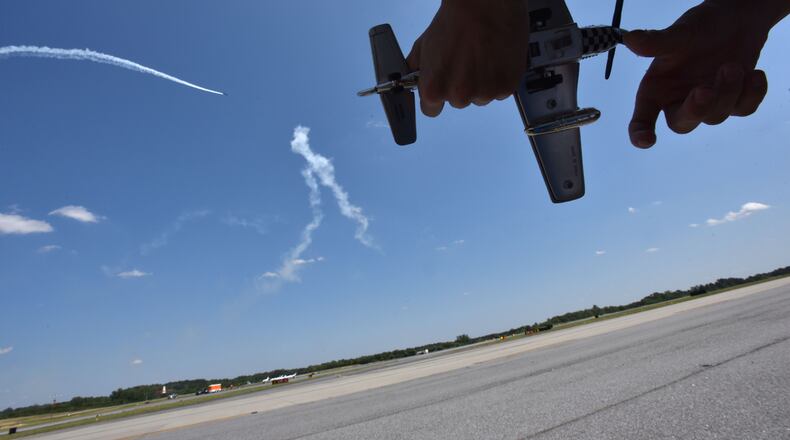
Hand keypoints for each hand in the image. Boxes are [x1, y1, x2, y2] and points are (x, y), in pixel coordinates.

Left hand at [406, 0, 529, 116]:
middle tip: (465, 60)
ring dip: (481, 83)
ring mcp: (485, 93)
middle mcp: (459, 96)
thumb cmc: (455, 21)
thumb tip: (411, 82)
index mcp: (434, 89)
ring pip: (480, 97)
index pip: (431, 110)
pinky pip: (499, 91)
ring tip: (482, 56)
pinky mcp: (507, 87)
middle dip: (459, 86)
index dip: (436, 94)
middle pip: (457, 102)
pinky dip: (498, 78)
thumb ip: (417, 71)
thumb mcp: (424, 46)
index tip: (442, 84)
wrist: (486, 4)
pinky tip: (495, 58)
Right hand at [623, 0, 777, 147]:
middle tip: (705, 89)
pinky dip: (752, 94)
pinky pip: (743, 109)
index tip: (646, 140)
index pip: (642, 119)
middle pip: (682, 124)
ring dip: (727, 91)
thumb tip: (631, 39)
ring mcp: (708, 103)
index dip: (641, 133)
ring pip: (716, 116)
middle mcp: (678, 101)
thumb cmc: (700, 27)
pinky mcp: (734, 101)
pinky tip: (755, 74)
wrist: (735, 20)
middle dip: (696, 110)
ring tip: (732, 65)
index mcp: (656, 90)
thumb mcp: (679, 33)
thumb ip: (657, 42)